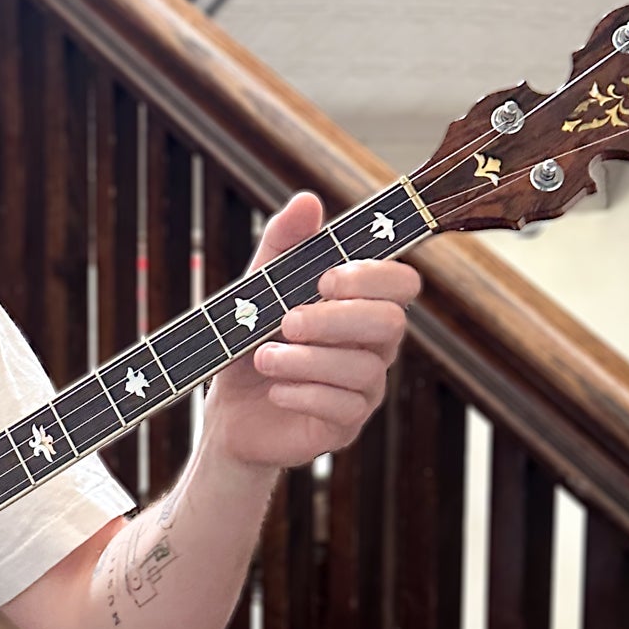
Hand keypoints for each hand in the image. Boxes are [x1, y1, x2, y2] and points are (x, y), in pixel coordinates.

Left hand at [202, 192, 418, 468]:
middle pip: (390, 323)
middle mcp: (374, 347)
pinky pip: (342, 408)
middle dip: (336, 319)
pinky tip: (275, 390)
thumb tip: (307, 200)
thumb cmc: (251, 341)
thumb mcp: (259, 286)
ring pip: (362, 368)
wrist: (227, 409)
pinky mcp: (345, 427)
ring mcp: (364, 389)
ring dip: (306, 360)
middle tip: (287, 321)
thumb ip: (283, 243)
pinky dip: (303, 393)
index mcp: (362, 306)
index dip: (372, 277)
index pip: (401, 284)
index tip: (325, 279)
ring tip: (264, 358)